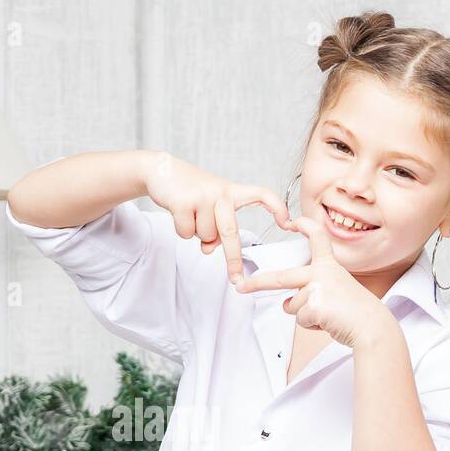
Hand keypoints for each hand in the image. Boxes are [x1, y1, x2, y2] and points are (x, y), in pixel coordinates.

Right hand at [141, 151, 289, 287]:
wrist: (161, 170)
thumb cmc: (190, 191)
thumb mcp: (208, 207)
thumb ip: (215, 229)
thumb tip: (209, 250)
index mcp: (232, 192)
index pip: (261, 194)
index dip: (277, 208)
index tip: (288, 224)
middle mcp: (221, 192)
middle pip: (231, 232)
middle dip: (232, 259)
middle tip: (236, 280)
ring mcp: (203, 196)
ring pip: (205, 236)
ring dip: (196, 234)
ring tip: (190, 214)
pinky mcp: (184, 202)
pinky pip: (187, 233)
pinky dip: (182, 230)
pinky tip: (178, 213)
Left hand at [236, 214, 392, 349]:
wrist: (371, 326)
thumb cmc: (356, 311)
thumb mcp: (335, 291)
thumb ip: (312, 291)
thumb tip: (286, 303)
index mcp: (329, 265)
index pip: (317, 238)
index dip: (305, 227)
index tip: (292, 222)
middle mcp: (322, 272)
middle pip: (282, 277)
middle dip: (258, 283)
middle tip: (242, 286)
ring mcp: (316, 288)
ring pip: (294, 307)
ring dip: (307, 316)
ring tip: (329, 315)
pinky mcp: (313, 306)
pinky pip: (301, 320)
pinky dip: (312, 325)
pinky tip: (329, 322)